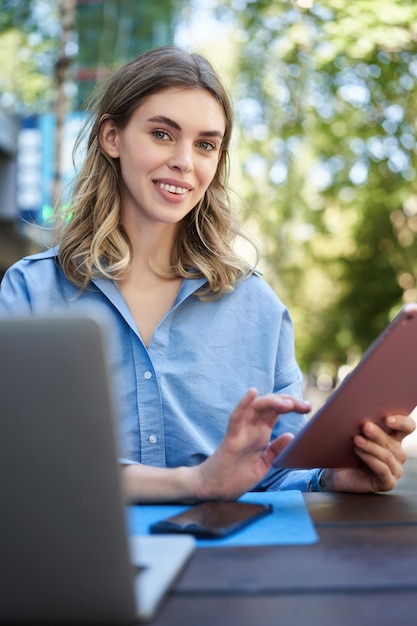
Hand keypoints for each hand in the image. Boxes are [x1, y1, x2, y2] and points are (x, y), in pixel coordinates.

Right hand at [191, 388, 310, 500]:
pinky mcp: (231, 438)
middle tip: (305, 406)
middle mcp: (252, 428)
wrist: (216, 491)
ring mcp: (241, 431)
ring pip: (255, 407)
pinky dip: (243, 404)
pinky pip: (236, 417)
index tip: (308, 408)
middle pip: (270, 405)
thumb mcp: (264, 464)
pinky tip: (252, 393)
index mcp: (260, 433)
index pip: (277, 411)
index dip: (293, 406)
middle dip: (288, 401)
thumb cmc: (236, 476)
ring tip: (288, 404)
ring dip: (272, 401)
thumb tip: (291, 435)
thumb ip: (276, 450)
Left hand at [322, 414, 415, 492]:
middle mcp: (398, 453)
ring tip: (356, 439)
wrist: (337, 474)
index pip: (407, 426)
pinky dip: (370, 460)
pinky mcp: (388, 482)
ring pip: (387, 455)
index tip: (387, 418)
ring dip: (371, 446)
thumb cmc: (346, 450)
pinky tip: (359, 452)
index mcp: (394, 437)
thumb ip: (356, 420)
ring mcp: (395, 469)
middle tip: (365, 426)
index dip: (401, 421)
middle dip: (378, 433)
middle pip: (393, 441)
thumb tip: (350, 404)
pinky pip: (383, 470)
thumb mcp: (351, 433)